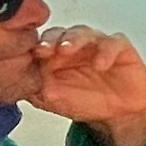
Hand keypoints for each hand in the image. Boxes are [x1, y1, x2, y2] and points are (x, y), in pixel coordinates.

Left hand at [33, 26, 145, 145]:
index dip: (34, 48)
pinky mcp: (120, 48)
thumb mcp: (59, 102)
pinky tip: (100, 65)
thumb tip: (25, 88)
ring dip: (73, 39)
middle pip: (59, 33)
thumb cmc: (87, 101)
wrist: (119, 113)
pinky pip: (113, 43)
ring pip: (84, 32)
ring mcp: (97, 44)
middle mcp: (74, 46)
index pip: (41, 44)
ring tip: (67, 50)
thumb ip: (41, 94)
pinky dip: (106, 51)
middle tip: (44, 49)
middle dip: (51, 39)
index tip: (30, 56)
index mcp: (55, 57)